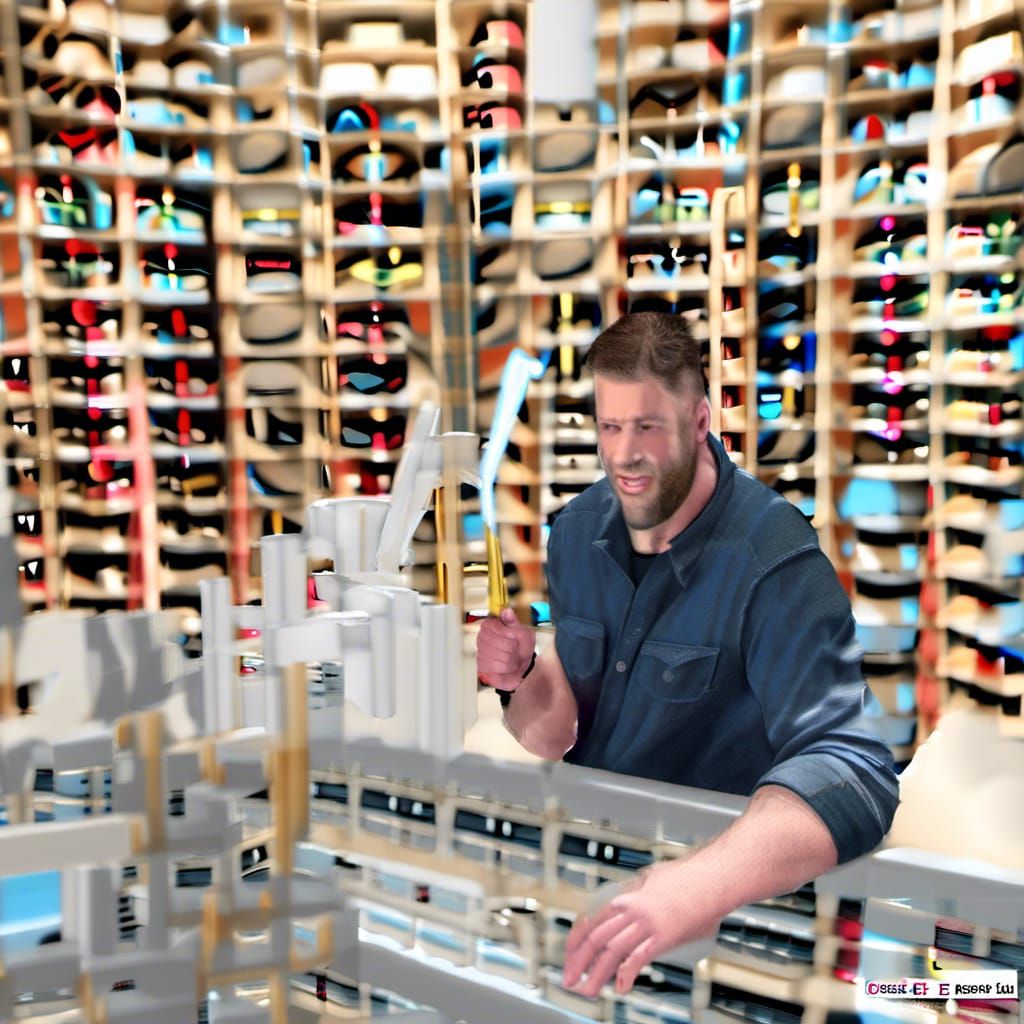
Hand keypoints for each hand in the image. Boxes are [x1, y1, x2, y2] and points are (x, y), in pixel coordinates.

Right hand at [476, 608, 534, 691]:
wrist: (521, 666)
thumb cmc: (521, 647)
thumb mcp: (523, 631)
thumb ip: (514, 622)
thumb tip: (507, 611)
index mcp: (490, 624)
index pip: (496, 627)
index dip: (509, 634)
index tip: (515, 637)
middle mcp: (482, 637)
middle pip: (498, 643)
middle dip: (512, 649)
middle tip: (516, 649)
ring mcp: (480, 652)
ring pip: (499, 657)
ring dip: (511, 660)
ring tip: (513, 658)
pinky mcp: (481, 667)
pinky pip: (495, 669)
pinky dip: (505, 670)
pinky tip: (507, 666)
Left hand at [562, 860, 720, 996]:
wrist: (711, 878)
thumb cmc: (688, 878)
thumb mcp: (653, 879)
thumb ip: (641, 890)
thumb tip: (637, 894)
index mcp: (627, 896)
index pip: (593, 920)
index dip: (577, 939)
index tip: (569, 954)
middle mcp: (632, 910)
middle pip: (597, 938)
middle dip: (579, 961)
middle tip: (570, 979)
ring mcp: (646, 923)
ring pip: (612, 951)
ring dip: (596, 974)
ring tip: (587, 990)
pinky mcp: (663, 936)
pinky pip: (639, 957)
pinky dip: (626, 973)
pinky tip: (620, 987)